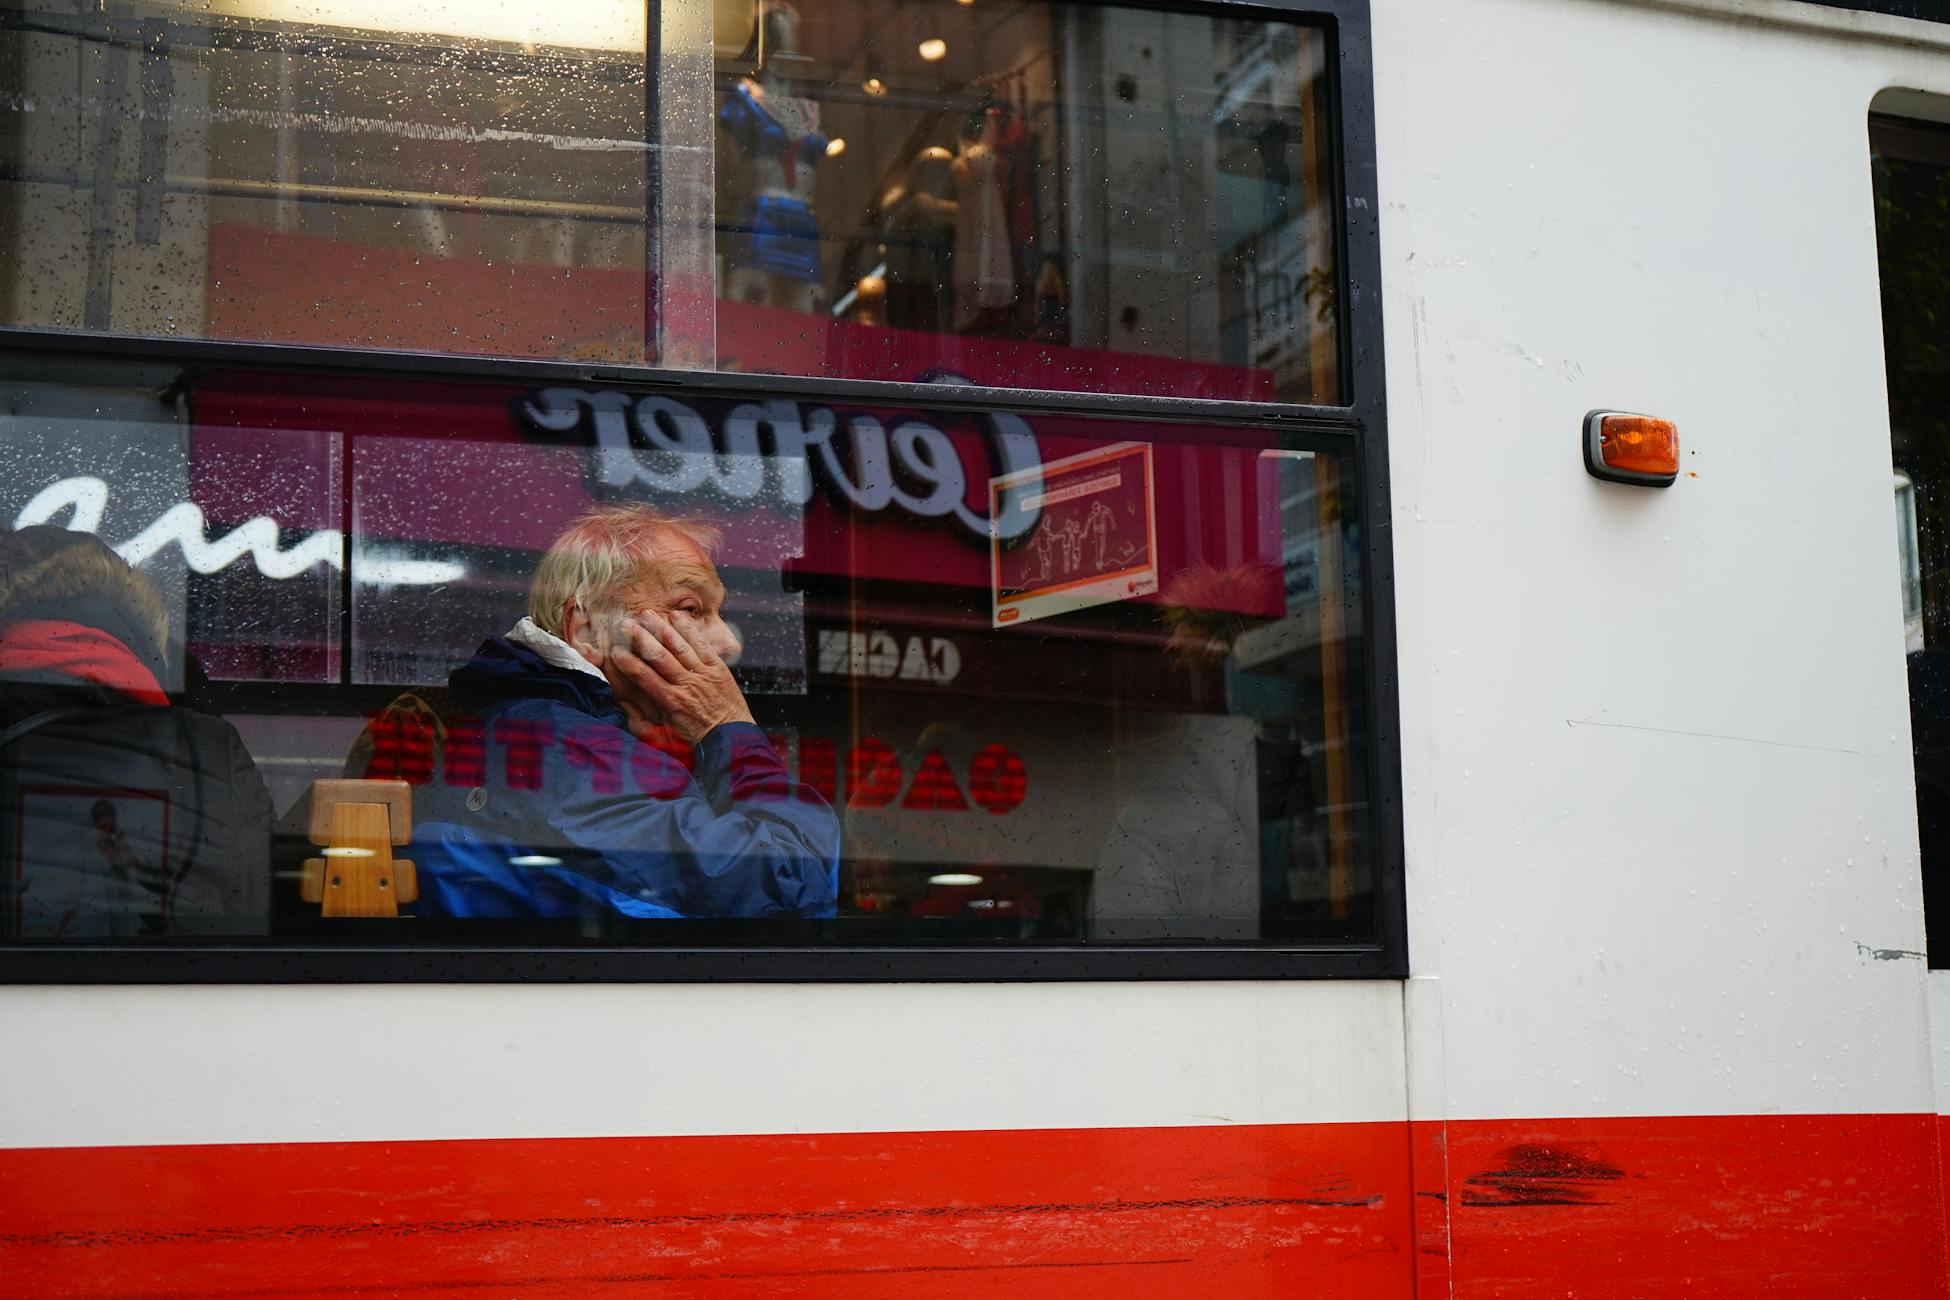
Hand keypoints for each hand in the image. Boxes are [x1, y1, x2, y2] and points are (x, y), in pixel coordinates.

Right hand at [610, 609, 754, 744]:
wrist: (731, 739)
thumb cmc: (695, 741)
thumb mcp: (663, 739)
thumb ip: (640, 723)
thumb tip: (622, 704)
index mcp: (671, 702)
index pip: (645, 677)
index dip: (628, 663)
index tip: (615, 651)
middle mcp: (687, 685)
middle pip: (660, 657)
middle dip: (641, 639)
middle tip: (625, 624)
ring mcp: (703, 674)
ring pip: (679, 647)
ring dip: (662, 629)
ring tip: (646, 615)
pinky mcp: (717, 668)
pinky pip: (702, 645)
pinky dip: (689, 630)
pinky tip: (676, 617)